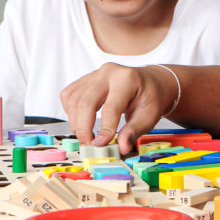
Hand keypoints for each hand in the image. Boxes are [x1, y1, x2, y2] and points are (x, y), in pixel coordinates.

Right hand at [60, 63, 176, 154]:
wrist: (151, 83)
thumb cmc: (151, 98)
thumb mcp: (150, 116)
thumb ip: (134, 131)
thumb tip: (121, 147)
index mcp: (127, 78)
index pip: (110, 108)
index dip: (104, 129)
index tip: (101, 145)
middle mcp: (108, 72)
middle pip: (85, 103)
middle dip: (83, 128)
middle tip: (89, 144)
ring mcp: (95, 73)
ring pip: (73, 100)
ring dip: (75, 122)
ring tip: (87, 136)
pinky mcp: (85, 79)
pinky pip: (69, 96)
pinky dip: (71, 112)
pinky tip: (83, 121)